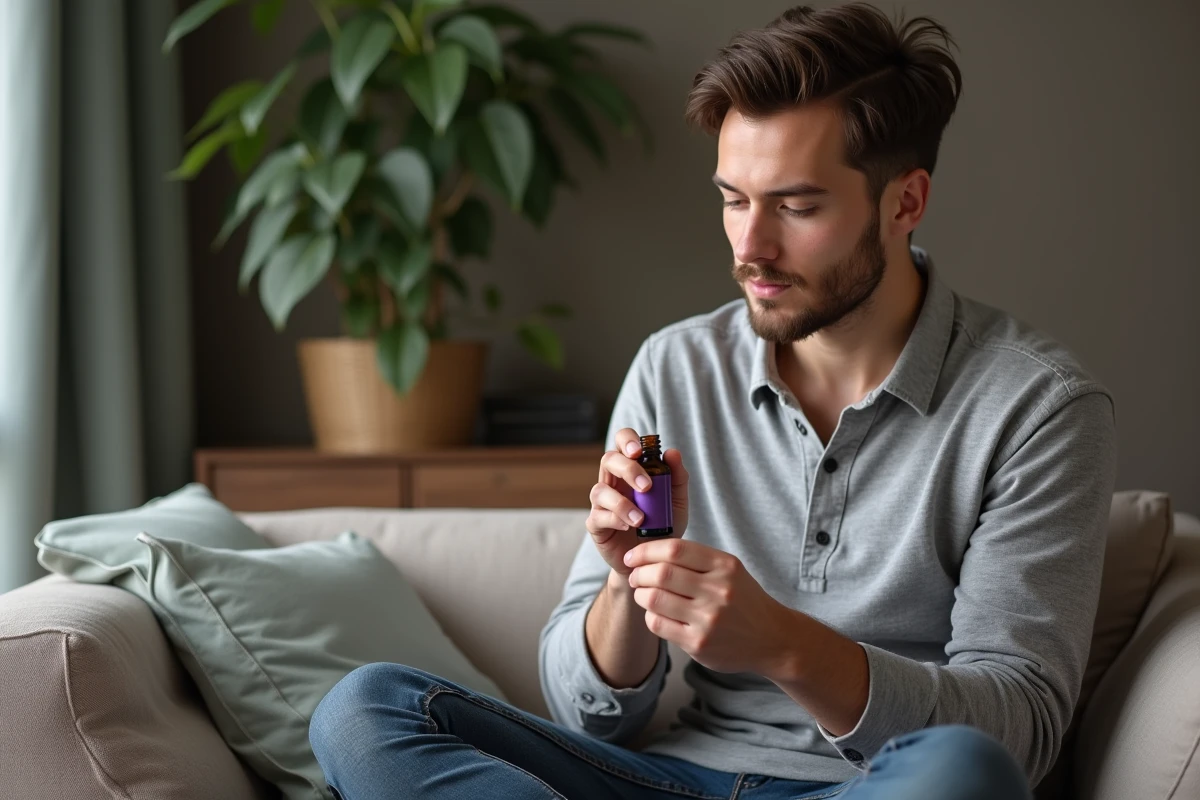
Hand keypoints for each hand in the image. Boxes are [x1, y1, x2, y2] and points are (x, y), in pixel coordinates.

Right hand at [586, 428, 689, 576]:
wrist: (653, 562)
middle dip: (627, 469)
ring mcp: (602, 503)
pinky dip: (615, 519)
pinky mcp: (596, 524)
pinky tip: (629, 526)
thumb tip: (672, 452)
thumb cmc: (663, 526)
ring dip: (622, 502)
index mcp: (631, 470)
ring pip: (600, 489)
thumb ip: (677, 478)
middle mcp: (613, 482)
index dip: (627, 440)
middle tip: (647, 487)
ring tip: (641, 518)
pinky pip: (598, 516)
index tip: (640, 451)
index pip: (622, 443)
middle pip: (608, 460)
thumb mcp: (677, 502)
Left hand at [624, 538, 794, 675]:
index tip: (633, 556)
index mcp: (725, 566)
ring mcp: (709, 618)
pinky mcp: (699, 643)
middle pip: (661, 573)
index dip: (646, 550)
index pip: (675, 549)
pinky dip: (650, 615)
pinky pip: (658, 624)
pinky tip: (656, 613)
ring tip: (643, 593)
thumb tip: (649, 552)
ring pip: (655, 598)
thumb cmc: (743, 600)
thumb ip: (696, 560)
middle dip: (639, 573)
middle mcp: (718, 590)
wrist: (772, 638)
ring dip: (641, 594)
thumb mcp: (730, 570)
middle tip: (635, 576)